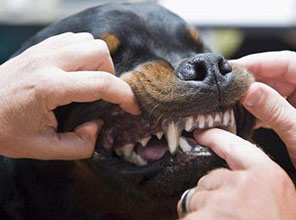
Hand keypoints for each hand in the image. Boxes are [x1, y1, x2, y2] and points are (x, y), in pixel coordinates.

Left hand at [0, 32, 139, 159]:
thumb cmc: (4, 129)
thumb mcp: (41, 149)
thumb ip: (78, 145)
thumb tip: (97, 127)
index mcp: (49, 88)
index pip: (100, 83)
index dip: (125, 95)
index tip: (133, 107)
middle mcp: (48, 62)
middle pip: (98, 52)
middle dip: (110, 74)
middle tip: (100, 94)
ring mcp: (43, 50)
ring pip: (88, 41)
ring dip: (97, 62)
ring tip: (88, 82)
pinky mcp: (40, 47)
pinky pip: (74, 39)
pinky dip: (84, 53)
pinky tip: (76, 71)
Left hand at [177, 129, 295, 219]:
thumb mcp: (278, 203)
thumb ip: (256, 185)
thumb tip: (232, 175)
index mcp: (268, 177)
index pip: (234, 146)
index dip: (215, 137)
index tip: (200, 134)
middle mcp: (244, 185)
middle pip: (209, 178)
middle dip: (210, 194)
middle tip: (228, 217)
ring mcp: (222, 202)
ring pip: (196, 197)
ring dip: (201, 212)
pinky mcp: (203, 218)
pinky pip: (189, 215)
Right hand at [231, 51, 295, 166]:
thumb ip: (275, 110)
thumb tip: (249, 92)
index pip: (287, 62)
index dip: (260, 62)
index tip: (236, 69)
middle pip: (276, 75)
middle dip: (251, 80)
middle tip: (230, 87)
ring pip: (271, 90)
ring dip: (251, 96)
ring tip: (233, 100)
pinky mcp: (292, 116)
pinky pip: (271, 106)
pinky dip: (256, 110)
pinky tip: (244, 114)